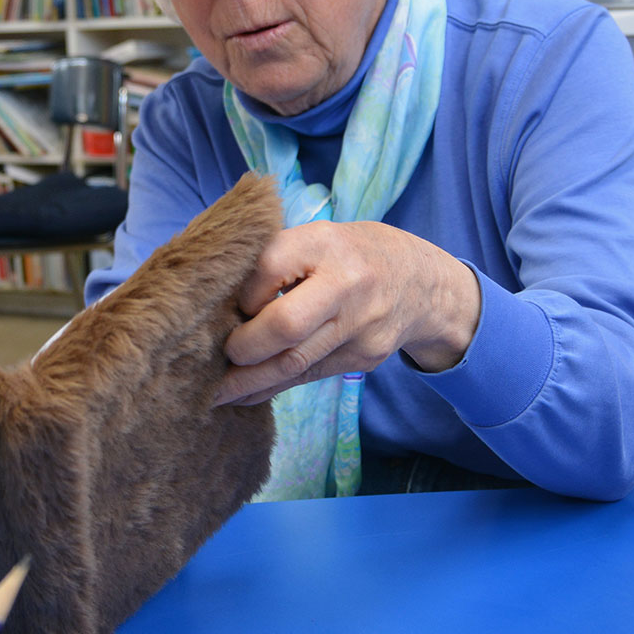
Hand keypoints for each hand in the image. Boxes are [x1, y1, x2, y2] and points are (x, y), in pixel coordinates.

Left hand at [215, 220, 481, 405]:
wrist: (420, 281)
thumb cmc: (347, 255)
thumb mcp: (316, 239)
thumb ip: (274, 262)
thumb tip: (218, 307)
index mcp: (325, 243)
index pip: (267, 269)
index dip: (241, 295)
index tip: (230, 306)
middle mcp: (347, 283)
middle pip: (285, 326)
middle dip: (242, 348)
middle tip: (212, 359)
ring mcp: (360, 326)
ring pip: (296, 362)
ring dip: (250, 382)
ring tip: (215, 393)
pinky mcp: (364, 358)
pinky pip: (310, 377)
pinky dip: (274, 387)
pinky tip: (247, 394)